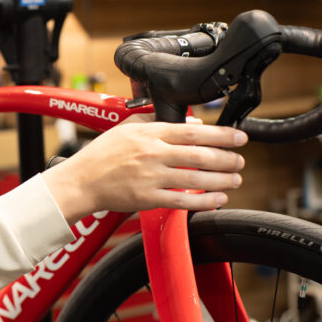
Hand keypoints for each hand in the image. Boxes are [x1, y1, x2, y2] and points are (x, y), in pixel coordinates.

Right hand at [41, 119, 246, 223]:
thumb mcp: (126, 128)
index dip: (221, 135)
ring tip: (235, 179)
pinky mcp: (148, 198)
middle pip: (200, 155)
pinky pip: (184, 200)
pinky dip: (205, 200)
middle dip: (227, 158)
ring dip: (222, 179)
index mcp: (149, 134)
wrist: (81, 181)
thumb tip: (190, 123)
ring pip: (196, 178)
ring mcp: (151, 177)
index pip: (194, 131)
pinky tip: (218, 198)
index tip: (239, 137)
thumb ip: (157, 121)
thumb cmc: (101, 155)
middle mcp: (152, 154)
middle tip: (240, 160)